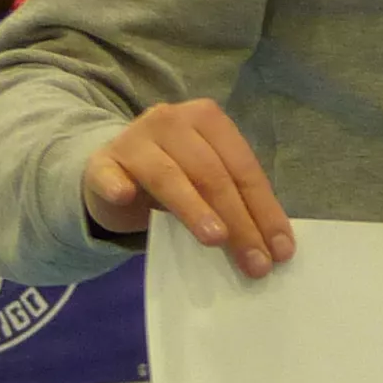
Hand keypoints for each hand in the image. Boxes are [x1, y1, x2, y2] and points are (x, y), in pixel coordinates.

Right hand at [83, 98, 293, 272]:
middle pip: (212, 174)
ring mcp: (133, 139)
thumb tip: (271, 246)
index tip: (281, 250)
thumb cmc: (174, 180)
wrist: (112, 174)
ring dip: (193, 209)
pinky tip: (123, 195)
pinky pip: (109, 174)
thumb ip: (234, 203)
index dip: (264, 210)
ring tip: (215, 239)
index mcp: (208, 120)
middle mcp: (171, 121)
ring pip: (168, 176)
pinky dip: (116, 184)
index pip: (243, 168)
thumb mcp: (207, 184)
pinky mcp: (101, 162)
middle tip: (255, 262)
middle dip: (239, 221)